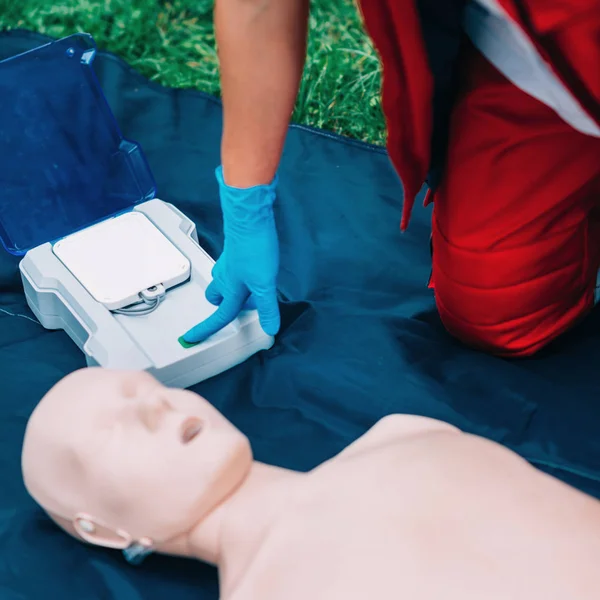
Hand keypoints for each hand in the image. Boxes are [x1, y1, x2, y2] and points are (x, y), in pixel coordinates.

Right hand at [182, 167, 279, 343]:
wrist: (249, 217)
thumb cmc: (254, 249)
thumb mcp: (265, 284)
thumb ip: (267, 308)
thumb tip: (269, 328)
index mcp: (230, 290)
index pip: (219, 317)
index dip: (205, 330)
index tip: (191, 338)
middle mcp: (225, 277)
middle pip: (217, 297)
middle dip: (222, 305)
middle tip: (236, 309)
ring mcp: (228, 263)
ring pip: (222, 281)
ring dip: (230, 289)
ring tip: (249, 291)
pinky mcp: (235, 252)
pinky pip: (231, 268)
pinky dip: (238, 274)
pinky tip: (253, 270)